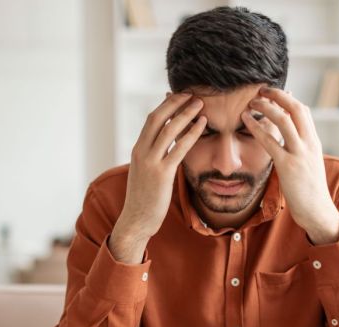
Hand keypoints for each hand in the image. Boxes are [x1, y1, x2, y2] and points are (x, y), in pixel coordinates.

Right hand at [112, 92, 206, 243]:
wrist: (136, 220)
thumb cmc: (144, 199)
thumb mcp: (145, 173)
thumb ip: (154, 158)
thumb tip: (166, 148)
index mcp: (138, 150)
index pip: (151, 120)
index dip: (166, 105)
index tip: (180, 97)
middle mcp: (141, 152)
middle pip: (157, 118)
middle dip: (174, 102)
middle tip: (191, 93)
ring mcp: (150, 162)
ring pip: (168, 129)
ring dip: (185, 113)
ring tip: (200, 103)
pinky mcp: (162, 174)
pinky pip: (179, 148)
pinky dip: (192, 133)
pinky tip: (202, 125)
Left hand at [240, 87, 338, 243]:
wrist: (317, 211)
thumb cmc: (309, 190)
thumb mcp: (309, 164)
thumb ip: (301, 148)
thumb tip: (290, 138)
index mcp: (314, 142)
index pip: (303, 111)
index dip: (287, 98)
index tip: (272, 94)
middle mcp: (309, 144)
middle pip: (296, 108)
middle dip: (277, 95)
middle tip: (260, 90)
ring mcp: (300, 154)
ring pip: (284, 120)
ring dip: (266, 107)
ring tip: (251, 102)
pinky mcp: (288, 166)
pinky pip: (270, 142)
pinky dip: (256, 128)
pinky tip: (245, 120)